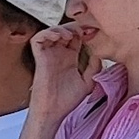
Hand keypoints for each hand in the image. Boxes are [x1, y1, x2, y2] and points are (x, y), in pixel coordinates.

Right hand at [18, 14, 93, 138]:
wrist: (53, 112)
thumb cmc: (67, 100)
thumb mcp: (87, 82)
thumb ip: (94, 68)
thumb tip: (100, 54)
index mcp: (70, 58)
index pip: (76, 37)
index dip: (84, 31)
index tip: (94, 33)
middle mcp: (59, 54)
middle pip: (64, 30)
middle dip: (74, 26)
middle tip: (83, 29)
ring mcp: (48, 55)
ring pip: (52, 31)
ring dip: (61, 28)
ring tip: (70, 35)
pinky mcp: (39, 58)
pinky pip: (38, 39)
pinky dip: (47, 34)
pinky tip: (59, 37)